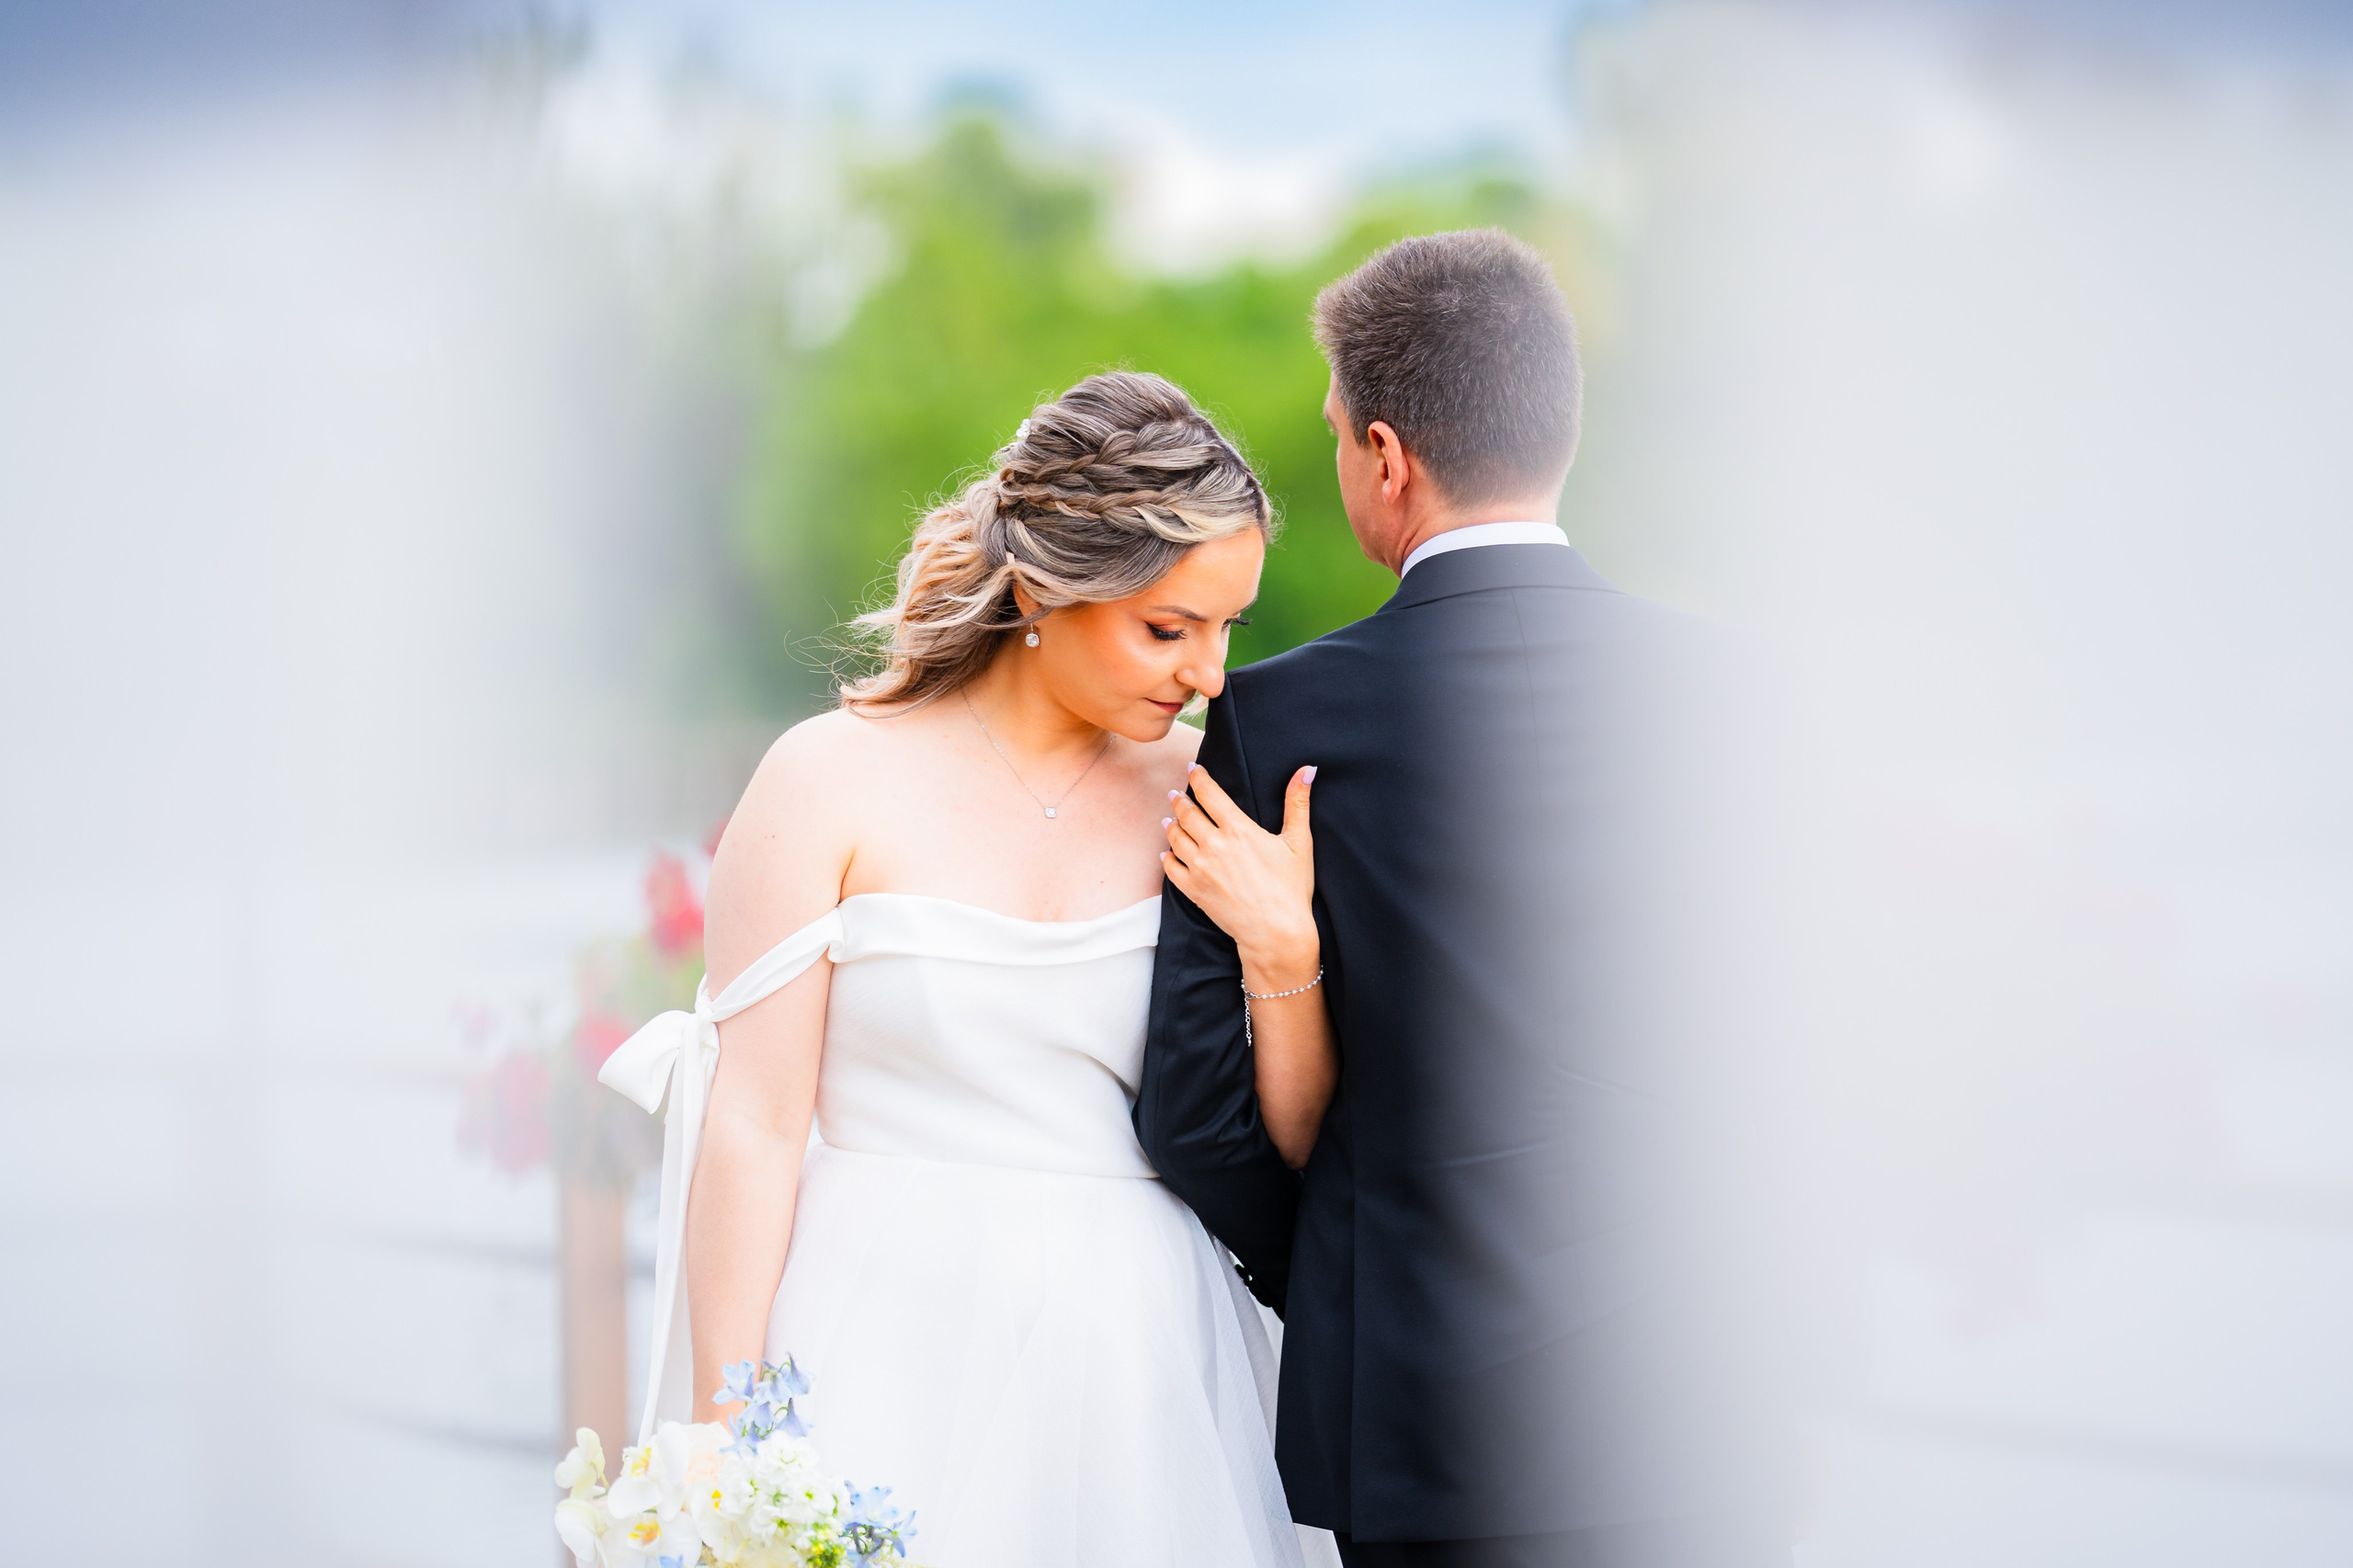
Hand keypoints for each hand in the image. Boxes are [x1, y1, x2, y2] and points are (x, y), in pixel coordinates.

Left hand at [1161, 763, 1318, 988]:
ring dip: (1171, 824)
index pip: (1210, 794)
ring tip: (1170, 818)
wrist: (1275, 932)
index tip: (1193, 769)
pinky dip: (1167, 857)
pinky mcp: (1194, 890)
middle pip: (1187, 813)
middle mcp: (1214, 845)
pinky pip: (1171, 869)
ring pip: (1176, 838)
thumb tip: (1307, 770)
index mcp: (1238, 829)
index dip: (1199, 778)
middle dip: (1180, 800)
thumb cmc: (1290, 888)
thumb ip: (1298, 802)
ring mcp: (1200, 868)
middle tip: (1176, 794)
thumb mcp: (1299, 842)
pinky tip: (1167, 852)